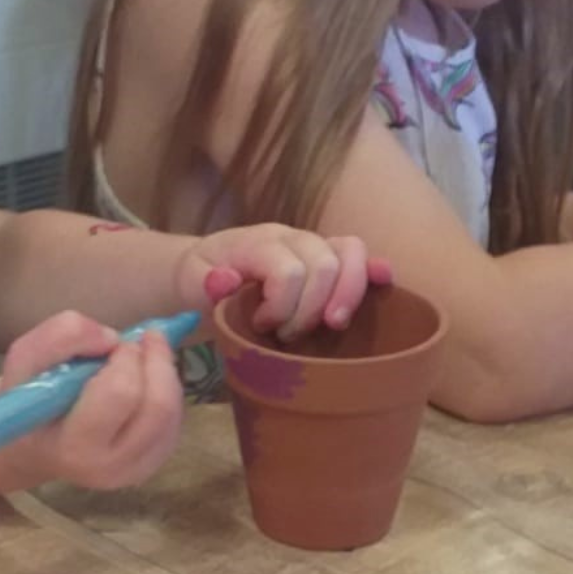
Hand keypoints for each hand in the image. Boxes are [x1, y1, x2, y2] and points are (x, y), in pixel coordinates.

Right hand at [0, 311, 182, 489]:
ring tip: (139, 358)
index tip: (112, 344)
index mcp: (74, 447)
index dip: (125, 358)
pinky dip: (166, 388)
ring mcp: (137, 470)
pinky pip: (177, 418)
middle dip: (155, 360)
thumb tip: (111, 339)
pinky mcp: (155, 463)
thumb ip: (59, 337)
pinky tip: (143, 381)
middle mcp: (110, 468)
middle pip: (159, 405)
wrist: (36, 444)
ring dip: (163, 372)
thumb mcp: (24, 361)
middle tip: (138, 341)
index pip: (120, 394)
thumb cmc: (29, 402)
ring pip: (174, 409)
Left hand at [175, 225, 394, 339]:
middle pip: (326, 263)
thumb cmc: (201, 283)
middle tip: (286, 335)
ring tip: (330, 326)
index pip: (289, 270)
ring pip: (351, 253)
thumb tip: (224, 282)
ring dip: (347, 295)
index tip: (262, 326)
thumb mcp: (189, 286)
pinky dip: (373, 272)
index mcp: (257, 242)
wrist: (204, 272)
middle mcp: (291, 238)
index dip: (282, 306)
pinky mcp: (330, 261)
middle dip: (311, 309)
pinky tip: (383, 284)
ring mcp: (314, 246)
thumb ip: (203, 285)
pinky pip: (361, 256)